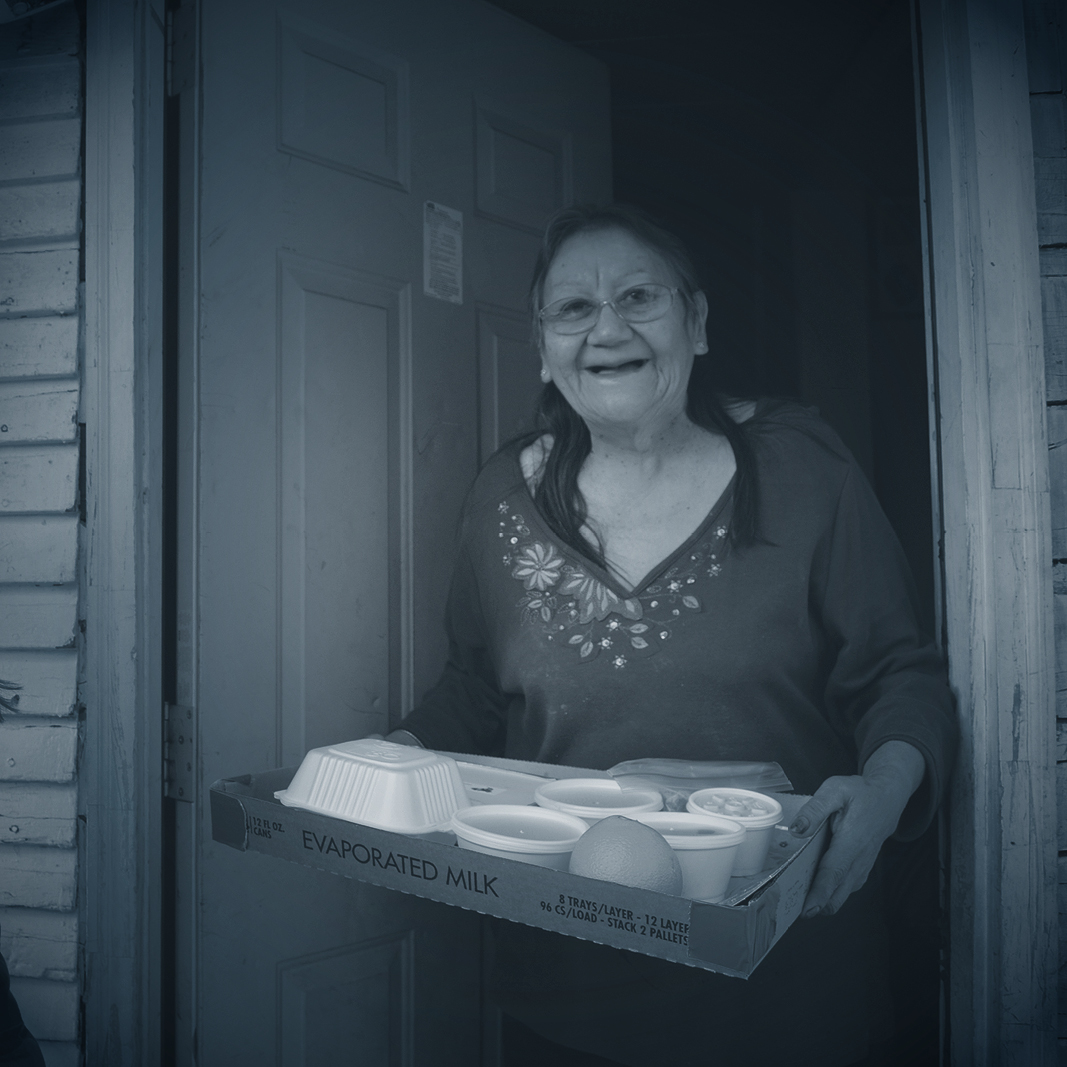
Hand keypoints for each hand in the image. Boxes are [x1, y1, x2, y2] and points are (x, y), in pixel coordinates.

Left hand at [790, 740, 924, 918]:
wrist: (889, 797)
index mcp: (852, 841)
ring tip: (796, 900)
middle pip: (838, 892)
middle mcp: (860, 859)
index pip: (834, 872)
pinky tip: (812, 889)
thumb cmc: (861, 792)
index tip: (807, 910)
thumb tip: (797, 830)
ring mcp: (863, 867)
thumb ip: (815, 809)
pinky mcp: (861, 868)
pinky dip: (831, 893)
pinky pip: (846, 887)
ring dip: (823, 900)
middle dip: (817, 904)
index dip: (820, 893)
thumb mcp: (835, 790)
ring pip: (843, 893)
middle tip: (789, 908)